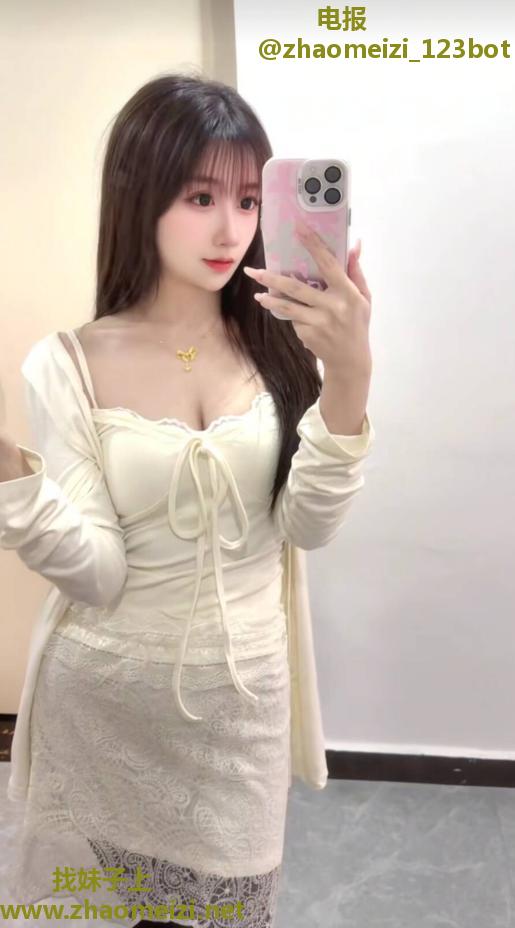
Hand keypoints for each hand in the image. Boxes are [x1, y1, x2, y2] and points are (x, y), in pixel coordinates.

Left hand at [243, 218, 371, 378]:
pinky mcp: (308, 335)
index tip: (299, 229)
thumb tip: (354, 244)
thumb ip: (355, 271)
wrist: (350, 360)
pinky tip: (289, 315)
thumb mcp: (363, 297)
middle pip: (296, 288)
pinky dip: (289, 315)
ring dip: (269, 299)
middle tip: (252, 270)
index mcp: (348, 293)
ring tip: (258, 295)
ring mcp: (318, 322)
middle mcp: (332, 307)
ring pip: (287, 307)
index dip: (314, 245)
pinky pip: (293, 320)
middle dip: (271, 278)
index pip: (329, 264)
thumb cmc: (357, 324)